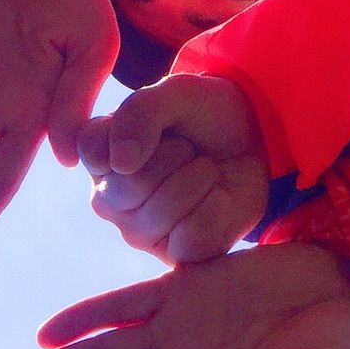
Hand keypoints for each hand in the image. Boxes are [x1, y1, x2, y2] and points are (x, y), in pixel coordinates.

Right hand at [78, 74, 267, 262]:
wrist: (253, 140)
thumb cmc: (205, 116)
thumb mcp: (178, 92)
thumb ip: (141, 111)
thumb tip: (121, 164)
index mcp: (97, 158)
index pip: (96, 150)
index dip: (141, 130)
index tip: (161, 126)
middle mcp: (109, 201)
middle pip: (132, 186)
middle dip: (177, 154)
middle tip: (189, 149)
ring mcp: (140, 233)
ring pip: (165, 209)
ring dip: (200, 176)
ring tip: (204, 169)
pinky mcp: (176, 256)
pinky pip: (194, 235)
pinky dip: (219, 207)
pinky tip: (218, 197)